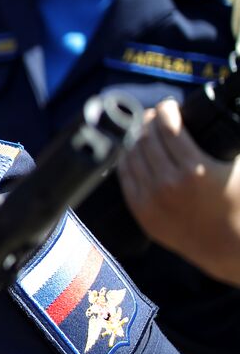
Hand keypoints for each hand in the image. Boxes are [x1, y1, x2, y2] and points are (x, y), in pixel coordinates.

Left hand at [118, 100, 239, 285]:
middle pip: (147, 138)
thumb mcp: (237, 169)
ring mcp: (151, 199)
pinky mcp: (141, 212)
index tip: (170, 106)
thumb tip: (217, 115)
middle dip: (149, 120)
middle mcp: (168, 184)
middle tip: (154, 114)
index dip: (166, 110)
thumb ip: (226, 142)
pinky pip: (125, 176)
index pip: (169, 127)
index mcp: (195, 170)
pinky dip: (127, 158)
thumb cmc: (239, 205)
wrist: (227, 247)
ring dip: (136, 136)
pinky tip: (132, 150)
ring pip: (132, 155)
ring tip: (144, 129)